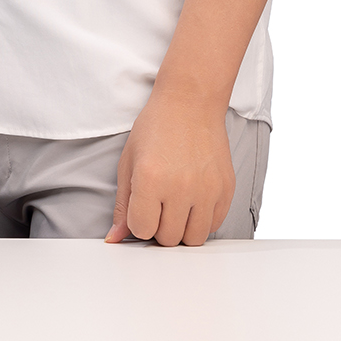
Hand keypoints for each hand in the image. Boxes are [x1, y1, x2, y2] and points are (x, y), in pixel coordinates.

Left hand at [105, 87, 234, 246]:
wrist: (190, 102)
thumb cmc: (157, 127)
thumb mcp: (129, 161)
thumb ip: (123, 204)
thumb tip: (115, 238)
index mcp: (151, 179)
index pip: (142, 230)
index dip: (139, 221)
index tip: (142, 205)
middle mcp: (180, 187)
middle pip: (168, 239)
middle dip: (160, 226)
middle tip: (159, 203)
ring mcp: (207, 190)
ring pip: (193, 239)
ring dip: (182, 228)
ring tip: (177, 205)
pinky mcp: (226, 189)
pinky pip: (214, 225)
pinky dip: (202, 220)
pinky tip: (194, 199)